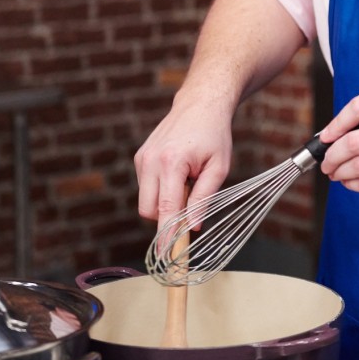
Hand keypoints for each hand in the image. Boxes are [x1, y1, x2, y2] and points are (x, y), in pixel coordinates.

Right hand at [134, 87, 232, 231]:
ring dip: (164, 202)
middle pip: (148, 210)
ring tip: (187, 181)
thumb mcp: (218, 166)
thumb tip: (194, 227)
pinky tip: (178, 172)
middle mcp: (151, 160)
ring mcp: (142, 158)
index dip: (167, 235)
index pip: (165, 209)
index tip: (167, 256)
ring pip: (145, 201)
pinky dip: (160, 189)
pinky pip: (146, 187)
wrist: (200, 103)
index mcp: (172, 163)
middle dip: (166, 217)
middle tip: (191, 205)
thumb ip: (204, 198)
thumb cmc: (214, 134)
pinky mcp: (140, 157)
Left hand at [319, 92, 358, 213]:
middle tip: (326, 159)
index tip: (327, 134)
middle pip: (353, 143)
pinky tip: (349, 181)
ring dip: (338, 171)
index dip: (337, 121)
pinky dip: (351, 184)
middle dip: (331, 154)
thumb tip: (340, 132)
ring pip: (357, 168)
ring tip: (335, 172)